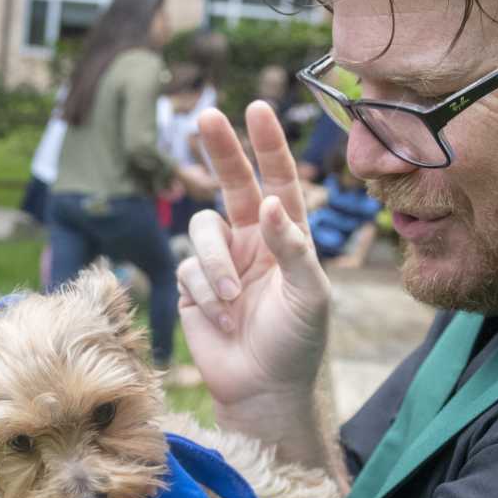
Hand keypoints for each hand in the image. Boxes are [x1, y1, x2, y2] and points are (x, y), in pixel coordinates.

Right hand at [176, 101, 331, 408]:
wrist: (262, 389)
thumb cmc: (297, 342)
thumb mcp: (310, 295)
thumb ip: (293, 248)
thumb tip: (268, 203)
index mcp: (287, 236)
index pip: (278, 180)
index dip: (268, 144)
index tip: (257, 108)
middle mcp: (252, 240)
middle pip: (231, 182)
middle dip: (220, 149)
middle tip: (205, 115)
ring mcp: (220, 261)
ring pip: (201, 229)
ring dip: (214, 264)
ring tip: (232, 299)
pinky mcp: (193, 286)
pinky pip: (187, 269)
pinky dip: (205, 293)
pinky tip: (221, 320)